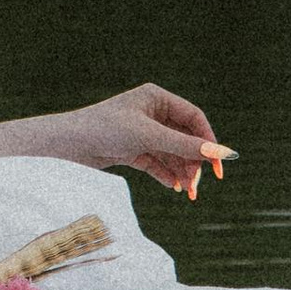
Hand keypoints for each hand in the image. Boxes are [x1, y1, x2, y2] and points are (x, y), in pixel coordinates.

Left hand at [61, 84, 231, 198]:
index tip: (218, 167)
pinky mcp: (133, 149)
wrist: (69, 144)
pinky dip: (167, 175)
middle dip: (193, 161)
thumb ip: (185, 145)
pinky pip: (158, 163)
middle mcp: (152, 113)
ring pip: (173, 153)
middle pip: (185, 138)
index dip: (208, 141)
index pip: (194, 118)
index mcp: (156, 98)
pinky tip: (174, 187)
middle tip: (197, 185)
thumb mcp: (149, 136)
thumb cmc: (106, 129)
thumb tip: (221, 153)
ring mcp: (143, 132)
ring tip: (187, 191)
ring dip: (182, 171)